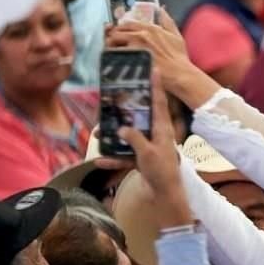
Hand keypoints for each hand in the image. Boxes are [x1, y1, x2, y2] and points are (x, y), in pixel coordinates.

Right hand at [96, 70, 191, 227]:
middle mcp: (156, 134)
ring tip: (97, 133)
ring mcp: (149, 146)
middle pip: (140, 117)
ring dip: (114, 137)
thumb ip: (135, 138)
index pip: (159, 102)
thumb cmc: (162, 171)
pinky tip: (100, 161)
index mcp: (163, 128)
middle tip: (114, 100)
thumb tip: (122, 128)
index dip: (156, 85)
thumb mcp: (148, 153)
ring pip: (129, 137)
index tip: (154, 69)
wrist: (165, 195)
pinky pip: (125, 155)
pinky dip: (114, 158)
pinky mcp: (142, 158)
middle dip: (126, 111)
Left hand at [106, 8, 218, 107]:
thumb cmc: (179, 57)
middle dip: (114, 38)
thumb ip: (167, 20)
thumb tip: (162, 9)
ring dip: (111, 48)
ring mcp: (135, 48)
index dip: (121, 29)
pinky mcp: (131, 60)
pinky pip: (114, 57)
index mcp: (150, 28)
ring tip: (114, 55)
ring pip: (112, 44)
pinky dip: (112, 59)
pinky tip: (115, 63)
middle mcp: (141, 35)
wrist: (180, 74)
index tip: (121, 35)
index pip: (127, 23)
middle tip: (116, 46)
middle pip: (116, 32)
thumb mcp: (176, 35)